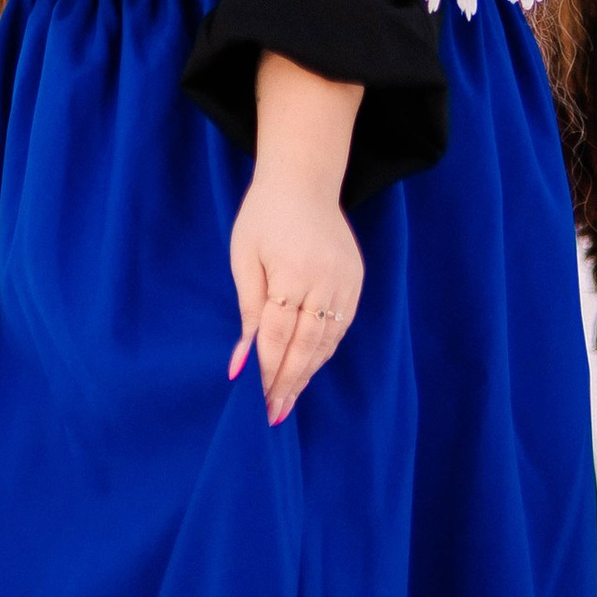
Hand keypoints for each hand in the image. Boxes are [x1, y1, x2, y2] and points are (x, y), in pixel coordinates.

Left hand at [228, 51, 363, 421]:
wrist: (304, 181)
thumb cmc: (264, 216)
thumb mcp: (244, 256)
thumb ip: (247, 308)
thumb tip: (241, 361)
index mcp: (290, 272)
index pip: (277, 334)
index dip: (266, 368)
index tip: (256, 398)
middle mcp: (322, 281)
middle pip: (305, 346)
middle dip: (288, 383)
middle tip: (275, 415)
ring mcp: (343, 282)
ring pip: (326, 341)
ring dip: (307, 372)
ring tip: (289, 400)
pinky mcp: (355, 280)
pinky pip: (340, 326)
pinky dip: (324, 350)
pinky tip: (309, 367)